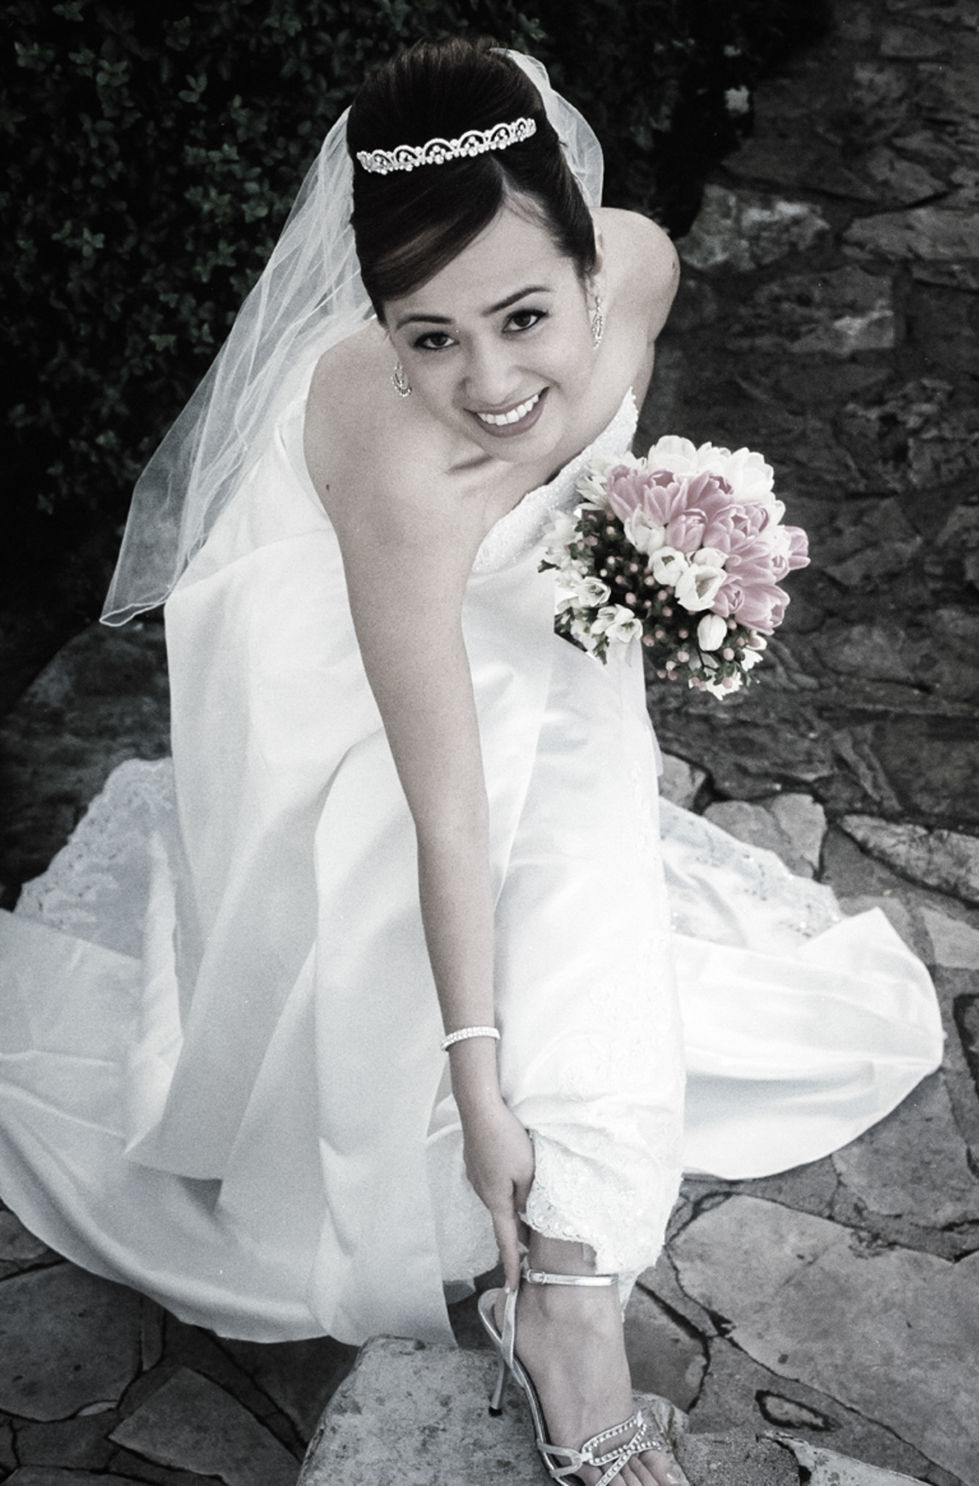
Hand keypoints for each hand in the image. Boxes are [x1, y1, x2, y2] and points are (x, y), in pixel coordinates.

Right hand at [461, 1098, 534, 1290]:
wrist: (480, 1108)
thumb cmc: (506, 1139)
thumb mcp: (528, 1172)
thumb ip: (529, 1198)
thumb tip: (526, 1213)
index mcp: (496, 1199)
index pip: (506, 1241)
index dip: (511, 1266)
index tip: (511, 1289)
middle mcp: (483, 1192)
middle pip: (504, 1220)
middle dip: (518, 1236)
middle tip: (534, 1251)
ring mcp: (477, 1177)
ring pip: (499, 1201)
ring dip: (513, 1210)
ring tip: (530, 1215)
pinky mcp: (477, 1163)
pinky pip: (494, 1185)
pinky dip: (506, 1191)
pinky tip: (514, 1180)